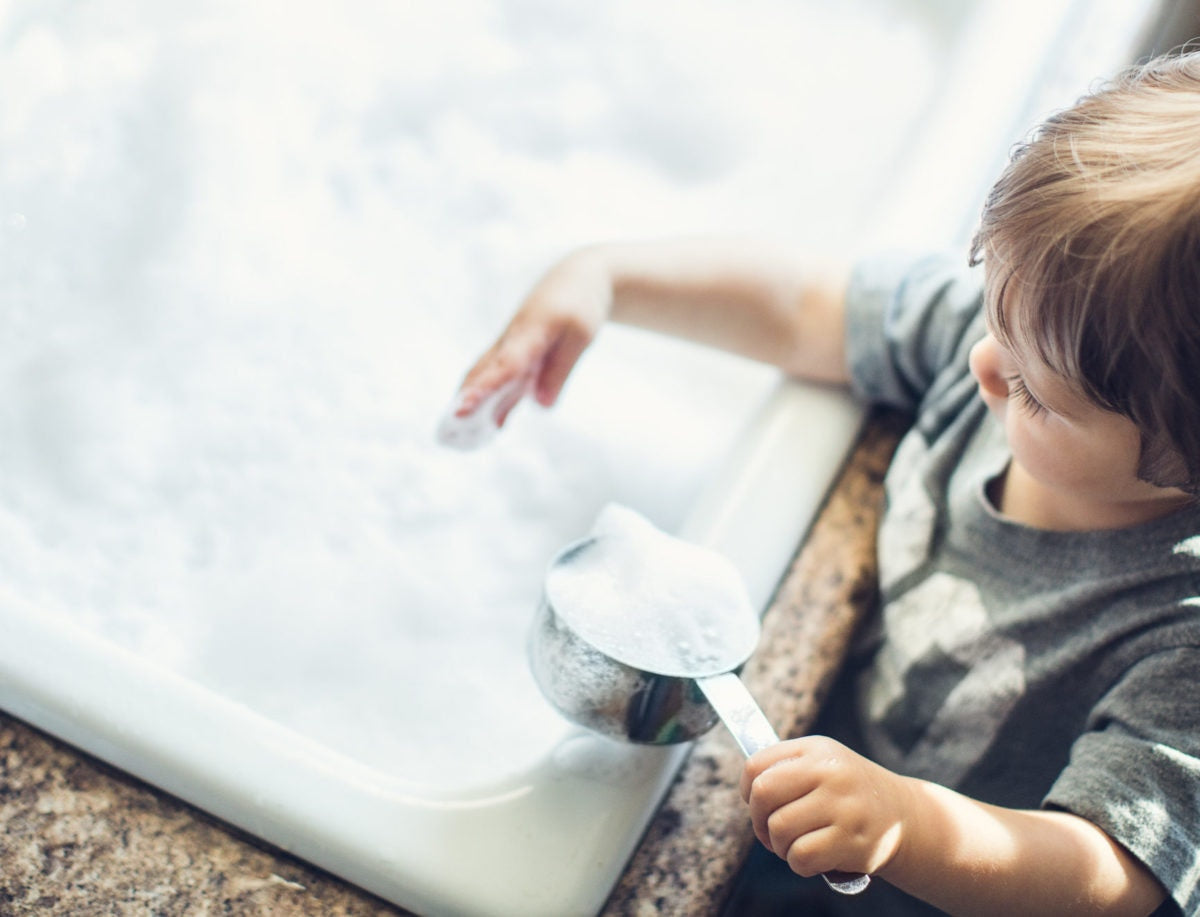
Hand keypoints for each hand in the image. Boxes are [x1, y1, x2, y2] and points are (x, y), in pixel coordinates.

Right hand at [451, 249, 611, 426]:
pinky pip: (493, 377)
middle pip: (482, 373)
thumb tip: (539, 405)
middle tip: (447, 432)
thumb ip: (560, 370)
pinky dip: (486, 400)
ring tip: (457, 437)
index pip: (504, 366)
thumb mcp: (581, 335)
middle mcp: (511, 340)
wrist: (575, 277)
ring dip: (468, 403)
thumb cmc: (580, 304)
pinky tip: (485, 427)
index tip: (463, 408)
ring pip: (482, 376)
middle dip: (464, 401)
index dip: (484, 388)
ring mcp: (508, 346)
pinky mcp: (512, 353)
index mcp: (530, 333)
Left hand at [740, 736, 910, 878]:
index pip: (756, 765)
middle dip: (758, 820)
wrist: (904, 816)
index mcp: (815, 749)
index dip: (747, 790)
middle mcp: (830, 771)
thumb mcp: (822, 762)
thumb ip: (785, 768)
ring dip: (779, 846)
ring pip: (779, 828)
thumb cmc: (849, 792)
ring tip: (794, 845)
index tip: (757, 804)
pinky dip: (798, 863)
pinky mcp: (851, 839)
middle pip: (763, 794)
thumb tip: (748, 789)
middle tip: (771, 831)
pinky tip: (812, 858)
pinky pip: (801, 855)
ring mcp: (842, 805)